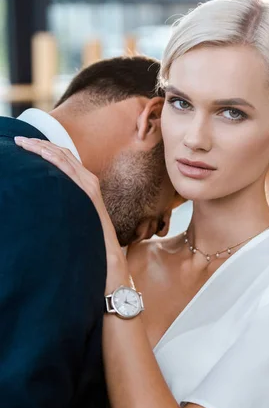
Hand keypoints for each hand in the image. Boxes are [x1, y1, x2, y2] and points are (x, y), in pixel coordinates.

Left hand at [14, 137, 128, 288]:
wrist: (110, 268)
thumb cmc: (92, 252)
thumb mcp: (73, 226)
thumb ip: (65, 213)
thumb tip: (45, 213)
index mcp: (85, 192)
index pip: (65, 163)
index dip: (45, 151)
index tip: (25, 147)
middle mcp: (90, 186)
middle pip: (64, 156)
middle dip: (40, 144)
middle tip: (19, 139)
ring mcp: (91, 190)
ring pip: (66, 160)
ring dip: (43, 147)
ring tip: (23, 142)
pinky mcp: (91, 198)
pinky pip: (72, 173)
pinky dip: (56, 159)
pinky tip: (40, 153)